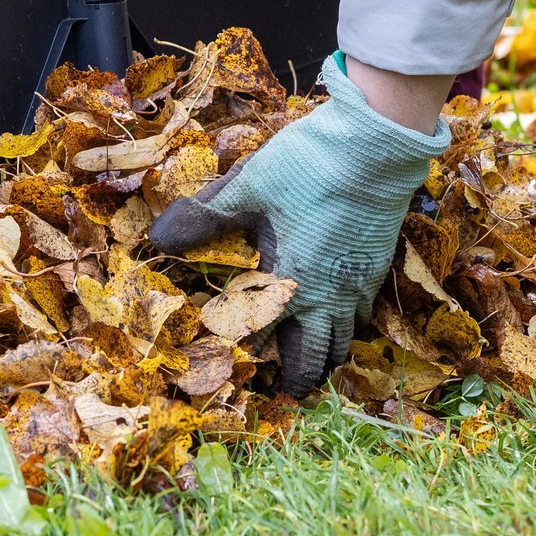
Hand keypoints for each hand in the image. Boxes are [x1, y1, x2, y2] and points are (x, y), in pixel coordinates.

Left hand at [147, 55, 450, 395]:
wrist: (375, 146)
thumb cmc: (305, 166)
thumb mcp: (245, 188)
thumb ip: (202, 219)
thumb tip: (157, 241)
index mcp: (285, 284)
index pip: (259, 338)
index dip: (240, 357)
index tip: (226, 369)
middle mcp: (325, 296)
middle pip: (314, 358)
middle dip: (299, 377)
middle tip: (286, 389)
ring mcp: (356, 285)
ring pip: (345, 341)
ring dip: (326, 356)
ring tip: (314, 363)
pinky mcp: (377, 267)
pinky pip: (365, 315)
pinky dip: (350, 327)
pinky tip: (342, 318)